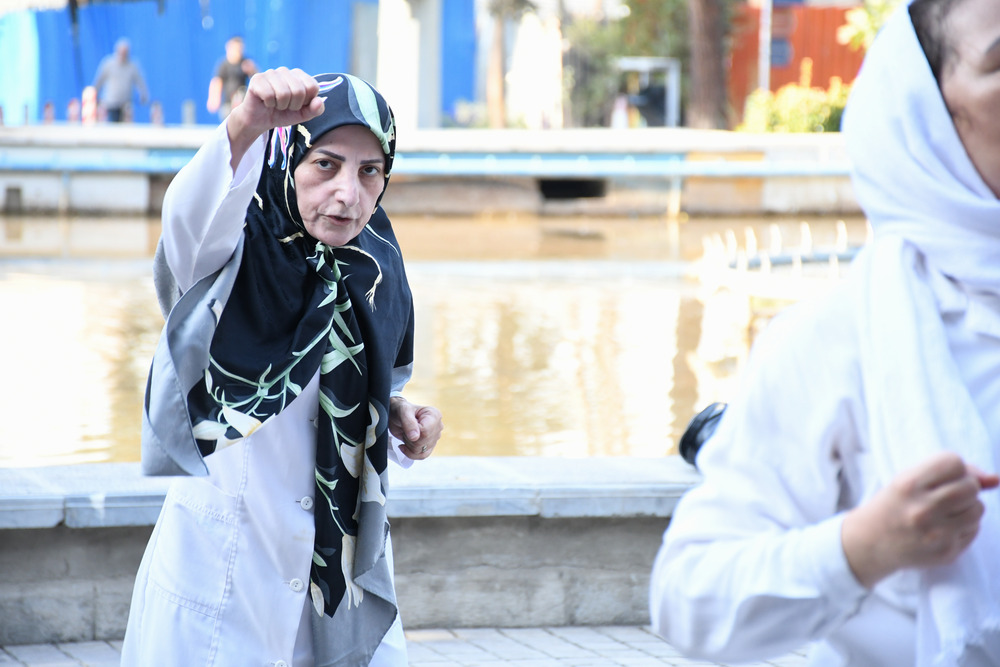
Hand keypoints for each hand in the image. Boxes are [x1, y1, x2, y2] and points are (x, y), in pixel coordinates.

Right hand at [226, 67, 324, 168]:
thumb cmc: (283, 114)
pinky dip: (269, 104)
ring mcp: (271, 73)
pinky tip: (266, 102)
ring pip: (284, 93)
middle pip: (299, 91)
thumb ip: (315, 110)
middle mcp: (285, 71)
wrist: (260, 120)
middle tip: (285, 106)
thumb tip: (319, 101)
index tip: (298, 105)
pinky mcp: (257, 79)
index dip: (306, 102)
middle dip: (293, 106)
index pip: (312, 87)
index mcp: (299, 76)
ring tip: (276, 104)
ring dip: (281, 106)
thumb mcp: (303, 115)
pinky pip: (269, 95)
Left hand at [389, 396, 442, 460]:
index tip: (406, 425)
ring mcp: (435, 437)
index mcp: (435, 415)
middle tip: (405, 429)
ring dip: (409, 445)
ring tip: (406, 434)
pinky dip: (411, 453)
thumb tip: (415, 437)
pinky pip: (422, 456)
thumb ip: (408, 422)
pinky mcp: (430, 446)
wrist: (397, 415)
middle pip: (424, 443)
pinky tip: (404, 446)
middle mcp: (438, 426)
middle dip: (410, 439)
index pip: (426, 432)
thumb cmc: (401, 410)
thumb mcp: (402, 411)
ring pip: (422, 451)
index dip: (413, 432)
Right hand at [841, 451, 998, 587]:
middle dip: (963, 487)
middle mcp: (922, 509)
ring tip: (945, 512)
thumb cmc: (894, 504)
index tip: (939, 477)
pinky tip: (943, 528)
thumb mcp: (910, 480)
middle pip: (970, 487)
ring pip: (978, 509)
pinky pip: (974, 530)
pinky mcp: (946, 553)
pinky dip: (964, 526)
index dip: (952, 468)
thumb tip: (995, 479)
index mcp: (908, 485)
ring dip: (967, 507)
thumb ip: (952, 474)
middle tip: (945, 495)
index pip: (954, 462)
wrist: (870, 542)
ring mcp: (935, 534)